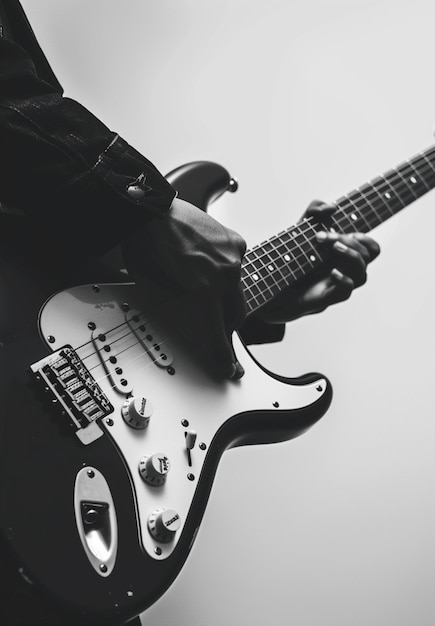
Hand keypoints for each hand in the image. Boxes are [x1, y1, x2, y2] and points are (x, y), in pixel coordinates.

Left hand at [122, 198, 245, 378]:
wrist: (148, 208)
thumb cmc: (145, 245)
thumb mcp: (156, 287)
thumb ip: (182, 305)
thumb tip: (192, 316)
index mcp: (204, 289)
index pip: (218, 333)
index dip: (223, 356)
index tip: (230, 369)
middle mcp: (224, 274)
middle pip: (236, 315)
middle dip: (225, 324)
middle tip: (213, 326)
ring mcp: (233, 257)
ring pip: (237, 291)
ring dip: (224, 295)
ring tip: (200, 282)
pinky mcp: (235, 242)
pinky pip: (236, 266)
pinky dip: (224, 271)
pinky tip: (206, 263)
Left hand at [257, 200, 380, 322]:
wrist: (270, 284)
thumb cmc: (290, 259)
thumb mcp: (301, 229)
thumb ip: (313, 212)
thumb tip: (330, 208)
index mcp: (343, 256)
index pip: (371, 249)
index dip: (366, 239)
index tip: (347, 229)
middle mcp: (344, 270)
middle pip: (366, 255)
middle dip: (347, 240)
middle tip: (321, 236)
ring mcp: (336, 285)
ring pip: (362, 274)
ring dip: (351, 256)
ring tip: (333, 247)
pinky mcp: (326, 298)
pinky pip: (346, 292)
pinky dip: (344, 280)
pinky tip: (333, 271)